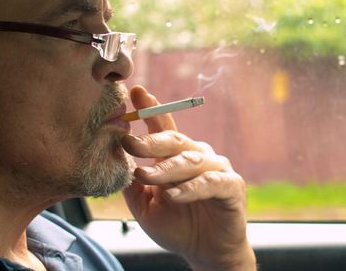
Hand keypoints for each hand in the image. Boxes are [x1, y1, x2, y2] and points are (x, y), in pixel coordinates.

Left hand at [121, 85, 255, 270]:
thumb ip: (133, 183)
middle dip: (151, 140)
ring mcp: (217, 169)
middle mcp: (198, 156)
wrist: (205, 252)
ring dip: (167, 168)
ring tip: (147, 176)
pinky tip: (174, 194)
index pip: (163, 127)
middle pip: (175, 139)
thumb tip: (113, 159)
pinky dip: (191, 188)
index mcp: (177, 156)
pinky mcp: (231, 187)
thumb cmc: (177, 225)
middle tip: (130, 142)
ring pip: (190, 160)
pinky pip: (211, 182)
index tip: (136, 92)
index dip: (151, 109)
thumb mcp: (145, 206)